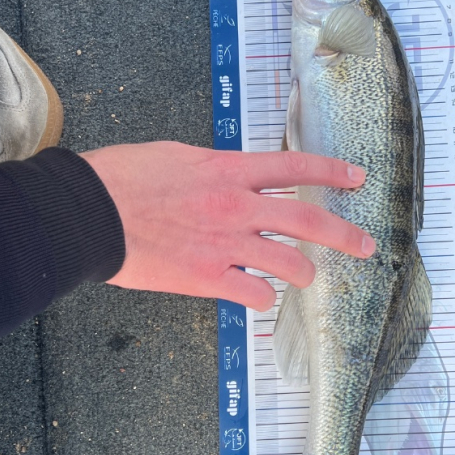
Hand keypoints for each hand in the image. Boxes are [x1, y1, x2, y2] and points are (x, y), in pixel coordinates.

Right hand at [80, 141, 374, 310]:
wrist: (88, 212)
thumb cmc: (123, 178)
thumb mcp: (178, 156)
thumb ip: (216, 169)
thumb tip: (234, 178)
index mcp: (228, 169)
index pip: (295, 166)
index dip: (331, 171)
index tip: (356, 177)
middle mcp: (236, 206)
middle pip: (307, 219)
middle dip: (344, 234)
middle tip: (366, 245)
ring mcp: (225, 244)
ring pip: (289, 263)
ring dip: (304, 272)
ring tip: (307, 276)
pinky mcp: (207, 278)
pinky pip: (255, 295)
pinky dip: (262, 298)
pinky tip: (257, 296)